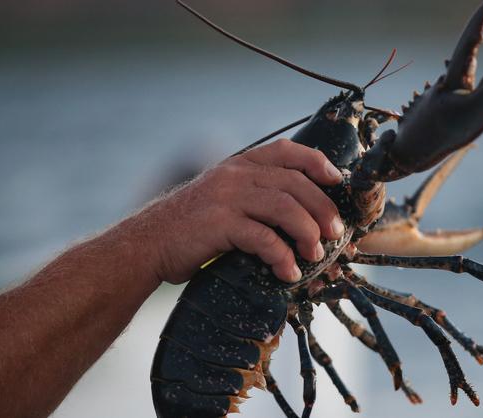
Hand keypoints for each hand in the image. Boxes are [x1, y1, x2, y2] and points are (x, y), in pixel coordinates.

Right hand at [135, 139, 344, 284]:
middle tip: (334, 233)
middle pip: (295, 183)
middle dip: (322, 209)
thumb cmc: (190, 227)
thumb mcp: (222, 198)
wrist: (146, 245)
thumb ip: (254, 195)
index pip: (286, 151)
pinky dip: (282, 257)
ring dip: (307, 234)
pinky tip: (288, 272)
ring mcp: (227, 197)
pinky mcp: (219, 224)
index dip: (317, 162)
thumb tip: (299, 213)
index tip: (336, 180)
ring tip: (315, 255)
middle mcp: (235, 174)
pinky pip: (264, 239)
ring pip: (285, 208)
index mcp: (239, 164)